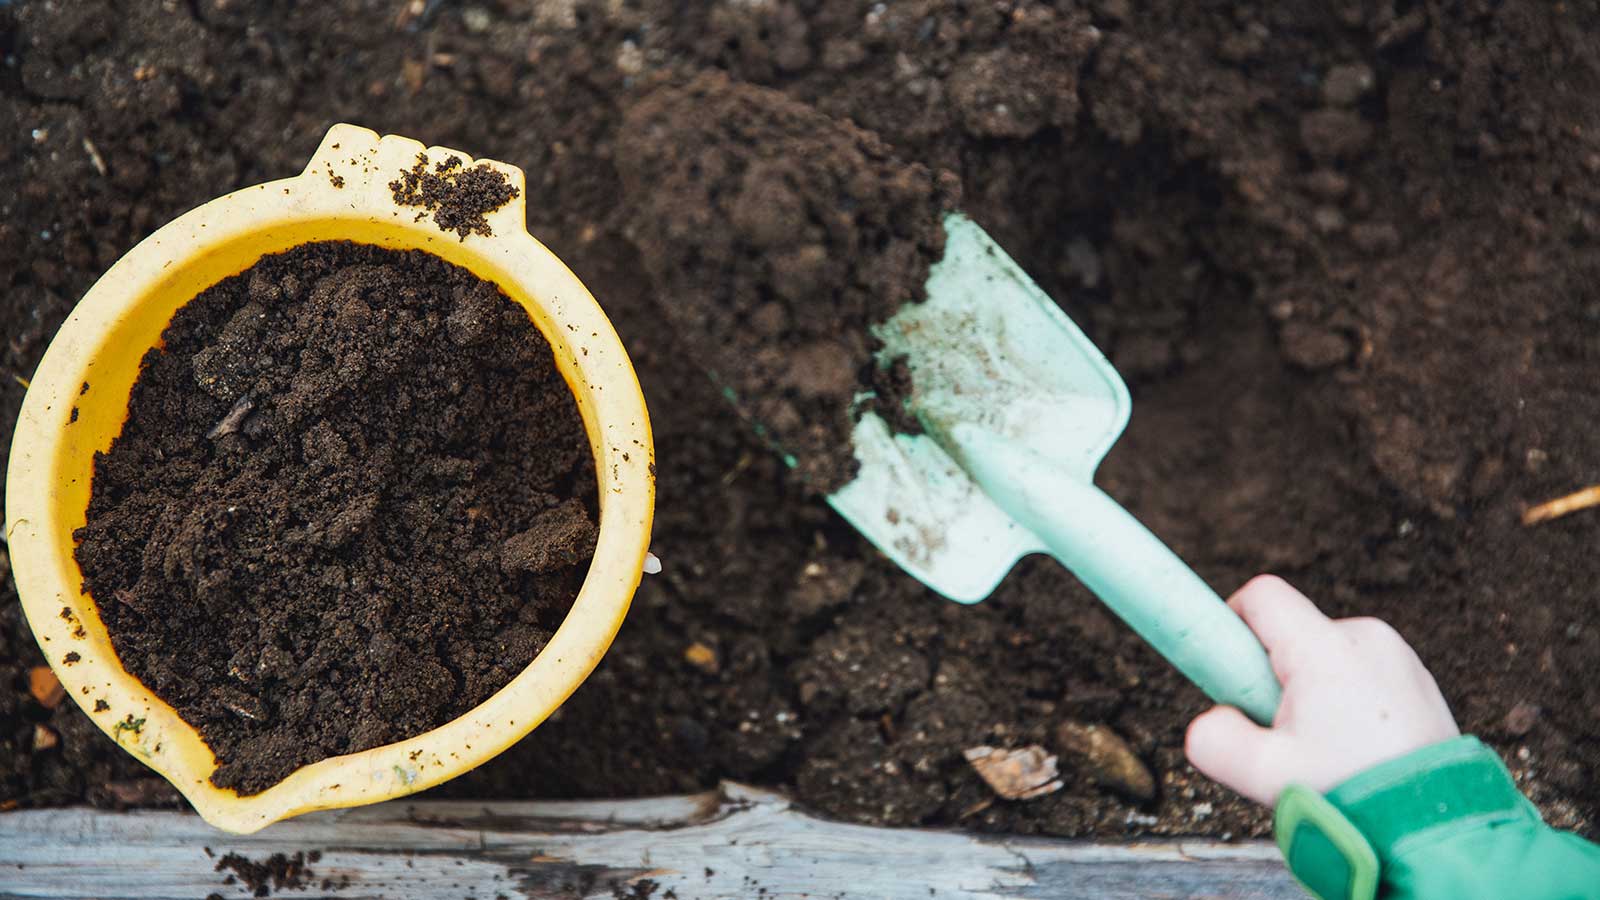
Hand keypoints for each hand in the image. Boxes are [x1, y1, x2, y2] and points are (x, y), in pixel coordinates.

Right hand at [1184, 575, 1459, 805]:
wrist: (1434, 825)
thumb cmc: (1353, 796)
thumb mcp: (1263, 775)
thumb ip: (1213, 740)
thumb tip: (1209, 720)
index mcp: (1325, 649)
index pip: (1261, 596)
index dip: (1231, 621)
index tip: (1228, 669)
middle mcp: (1365, 637)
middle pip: (1291, 632)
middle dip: (1273, 675)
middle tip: (1282, 733)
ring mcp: (1396, 655)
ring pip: (1324, 654)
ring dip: (1311, 691)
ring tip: (1326, 748)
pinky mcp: (1416, 677)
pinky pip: (1359, 671)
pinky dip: (1346, 700)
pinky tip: (1355, 747)